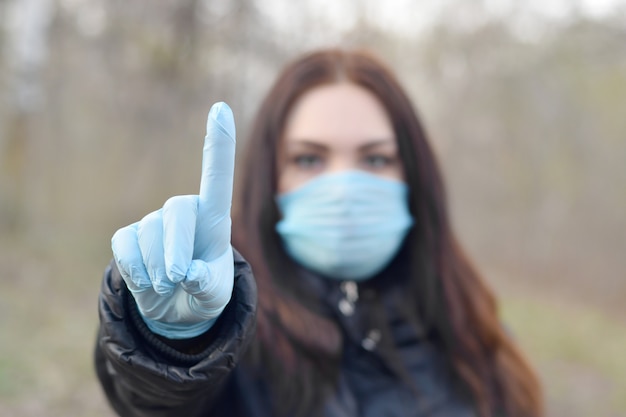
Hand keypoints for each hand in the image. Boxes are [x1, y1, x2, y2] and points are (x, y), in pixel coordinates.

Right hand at [111, 102, 235, 338]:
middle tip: (180, 277)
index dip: (219, 144)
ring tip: (169, 286)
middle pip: (177, 210)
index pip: (217, 178)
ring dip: (158, 268)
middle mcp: (185, 213)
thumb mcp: (216, 295)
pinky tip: (148, 283)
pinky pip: (125, 247)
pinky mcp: (129, 236)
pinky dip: (135, 270)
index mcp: (215, 219)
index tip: (221, 109)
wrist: (177, 308)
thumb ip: (208, 284)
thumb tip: (190, 272)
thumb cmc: (205, 293)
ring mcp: (154, 222)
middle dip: (176, 247)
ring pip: (149, 233)